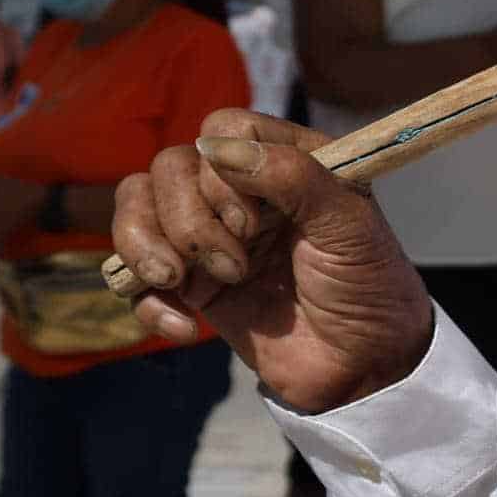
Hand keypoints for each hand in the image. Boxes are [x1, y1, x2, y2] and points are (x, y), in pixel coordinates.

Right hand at [111, 111, 437, 414]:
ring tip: (184, 285)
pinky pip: (128, 274)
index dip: (222, 171)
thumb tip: (215, 146)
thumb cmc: (368, 287)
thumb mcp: (349, 225)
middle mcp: (240, 192)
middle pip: (169, 168)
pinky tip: (185, 328)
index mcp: (285, 162)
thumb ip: (293, 176)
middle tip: (237, 265)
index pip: (221, 128)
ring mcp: (209, 237)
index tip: (256, 221)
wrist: (363, 367)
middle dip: (190, 220)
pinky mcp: (189, 286)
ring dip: (148, 247)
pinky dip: (145, 301)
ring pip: (135, 207)